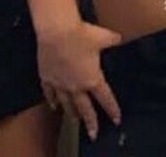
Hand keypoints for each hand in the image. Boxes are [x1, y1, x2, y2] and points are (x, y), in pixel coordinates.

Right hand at [37, 19, 124, 140]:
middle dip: (90, 122)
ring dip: (71, 113)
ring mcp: (60, 84)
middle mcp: (76, 86)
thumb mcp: (104, 37)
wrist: (57, 32)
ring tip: (75, 120)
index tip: (117, 119)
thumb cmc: (82, 34)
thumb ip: (112, 40)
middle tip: (93, 134)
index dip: (112, 110)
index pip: (105, 99)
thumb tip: (118, 38)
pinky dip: (51, 100)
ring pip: (66, 103)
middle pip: (85, 109)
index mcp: (92, 79)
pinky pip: (49, 93)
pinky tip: (53, 106)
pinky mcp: (47, 77)